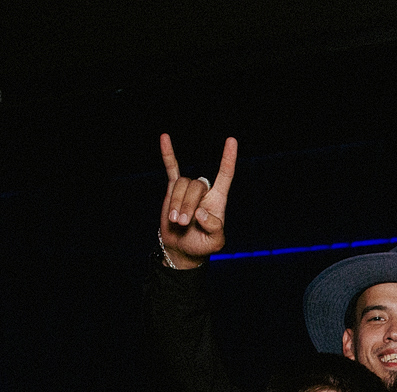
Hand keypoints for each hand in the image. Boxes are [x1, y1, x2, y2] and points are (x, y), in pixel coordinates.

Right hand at [159, 134, 237, 266]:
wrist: (182, 248)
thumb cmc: (202, 244)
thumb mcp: (215, 242)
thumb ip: (214, 228)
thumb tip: (200, 211)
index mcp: (218, 200)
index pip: (225, 175)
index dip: (228, 159)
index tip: (231, 140)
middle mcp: (204, 191)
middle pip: (196, 185)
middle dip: (187, 204)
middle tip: (183, 224)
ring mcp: (188, 189)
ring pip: (181, 184)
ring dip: (176, 203)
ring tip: (176, 221)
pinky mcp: (172, 190)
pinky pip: (171, 169)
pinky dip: (168, 154)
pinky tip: (165, 138)